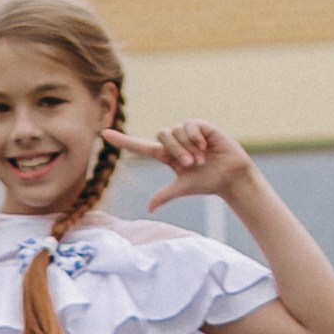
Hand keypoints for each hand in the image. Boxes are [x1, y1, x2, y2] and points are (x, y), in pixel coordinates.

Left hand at [108, 119, 257, 211]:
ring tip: (201, 157)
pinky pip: (189, 125)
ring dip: (187, 146)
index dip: (123, 141)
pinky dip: (196, 137)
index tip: (104, 134)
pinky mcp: (200, 125)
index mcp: (167, 155)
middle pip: (161, 136)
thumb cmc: (207, 182)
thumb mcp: (182, 188)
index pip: (140, 146)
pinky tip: (206, 145)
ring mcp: (187, 131)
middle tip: (191, 164)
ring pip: (175, 130)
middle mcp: (174, 141)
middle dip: (176, 151)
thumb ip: (164, 195)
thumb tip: (149, 208)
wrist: (230, 176)